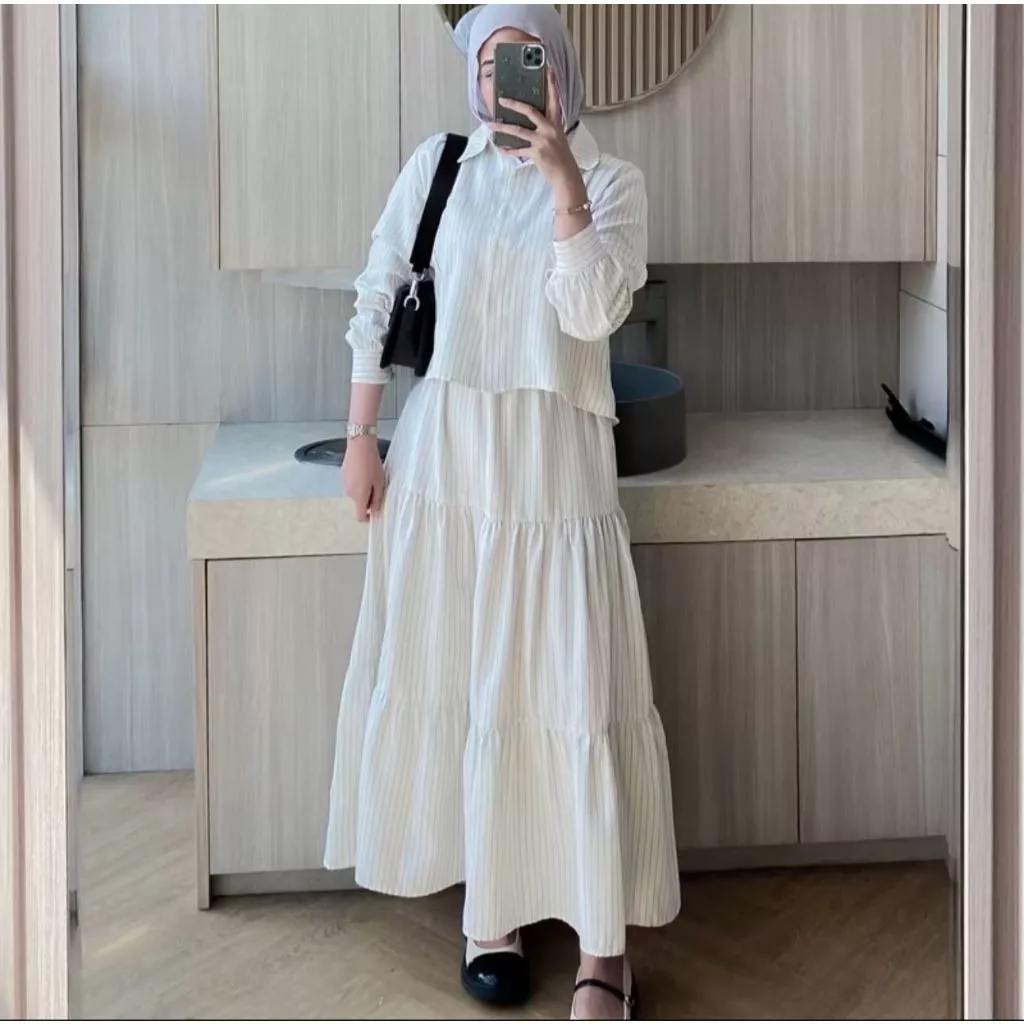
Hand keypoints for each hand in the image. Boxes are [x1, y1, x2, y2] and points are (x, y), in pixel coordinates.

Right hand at [343, 435, 384, 522]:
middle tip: (378, 486)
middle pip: (359, 503)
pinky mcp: (343, 476)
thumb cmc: (372, 464)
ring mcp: (344, 484)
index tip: (375, 512)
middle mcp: (349, 493)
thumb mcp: (379, 483)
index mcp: (358, 496)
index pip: (359, 516)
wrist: (359, 446)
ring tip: (372, 477)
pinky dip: (358, 482)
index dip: (367, 518)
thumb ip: (377, 500)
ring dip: (363, 490)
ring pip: (356, 493)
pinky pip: (352, 485)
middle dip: (368, 499)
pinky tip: (364, 471)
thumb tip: (374, 513)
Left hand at [491, 70, 585, 201]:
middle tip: (502, 99)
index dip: (551, 84)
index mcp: (555, 122)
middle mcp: (549, 129)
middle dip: (514, 104)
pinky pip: (518, 150)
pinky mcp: (537, 153)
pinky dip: (507, 150)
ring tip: (491, 125)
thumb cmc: (561, 156)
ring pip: (518, 131)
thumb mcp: (557, 137)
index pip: (554, 99)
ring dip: (503, 128)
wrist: (566, 175)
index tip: (548, 69)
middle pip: (530, 111)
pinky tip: (499, 147)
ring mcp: (543, 141)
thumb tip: (530, 120)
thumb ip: (546, 126)